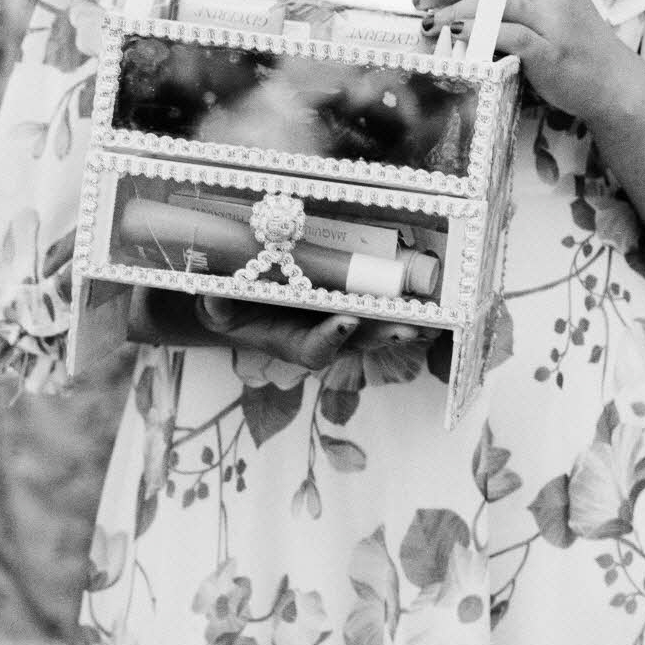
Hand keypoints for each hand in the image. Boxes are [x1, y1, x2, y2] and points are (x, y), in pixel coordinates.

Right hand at [195, 296, 437, 370]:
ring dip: (403, 324)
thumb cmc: (230, 309)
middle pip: (358, 342)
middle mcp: (321, 336)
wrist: (241, 306)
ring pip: (376, 328)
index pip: (314, 349)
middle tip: (407, 325)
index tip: (346, 321)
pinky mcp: (350, 305)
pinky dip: (403, 306)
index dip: (331, 338)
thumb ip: (217, 305)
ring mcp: (339, 323)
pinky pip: (379, 308)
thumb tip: (213, 295)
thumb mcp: (216, 309)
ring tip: (431, 317)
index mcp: (291, 341)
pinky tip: (430, 296)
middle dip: (383, 334)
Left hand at [416, 0, 625, 120]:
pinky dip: (479, 32)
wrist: (613, 81)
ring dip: (455, 11)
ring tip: (432, 24)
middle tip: (423, 5)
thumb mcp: (544, 7)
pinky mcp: (551, 48)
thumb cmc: (571, 45)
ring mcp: (553, 17)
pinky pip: (509, 33)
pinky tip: (458, 36)